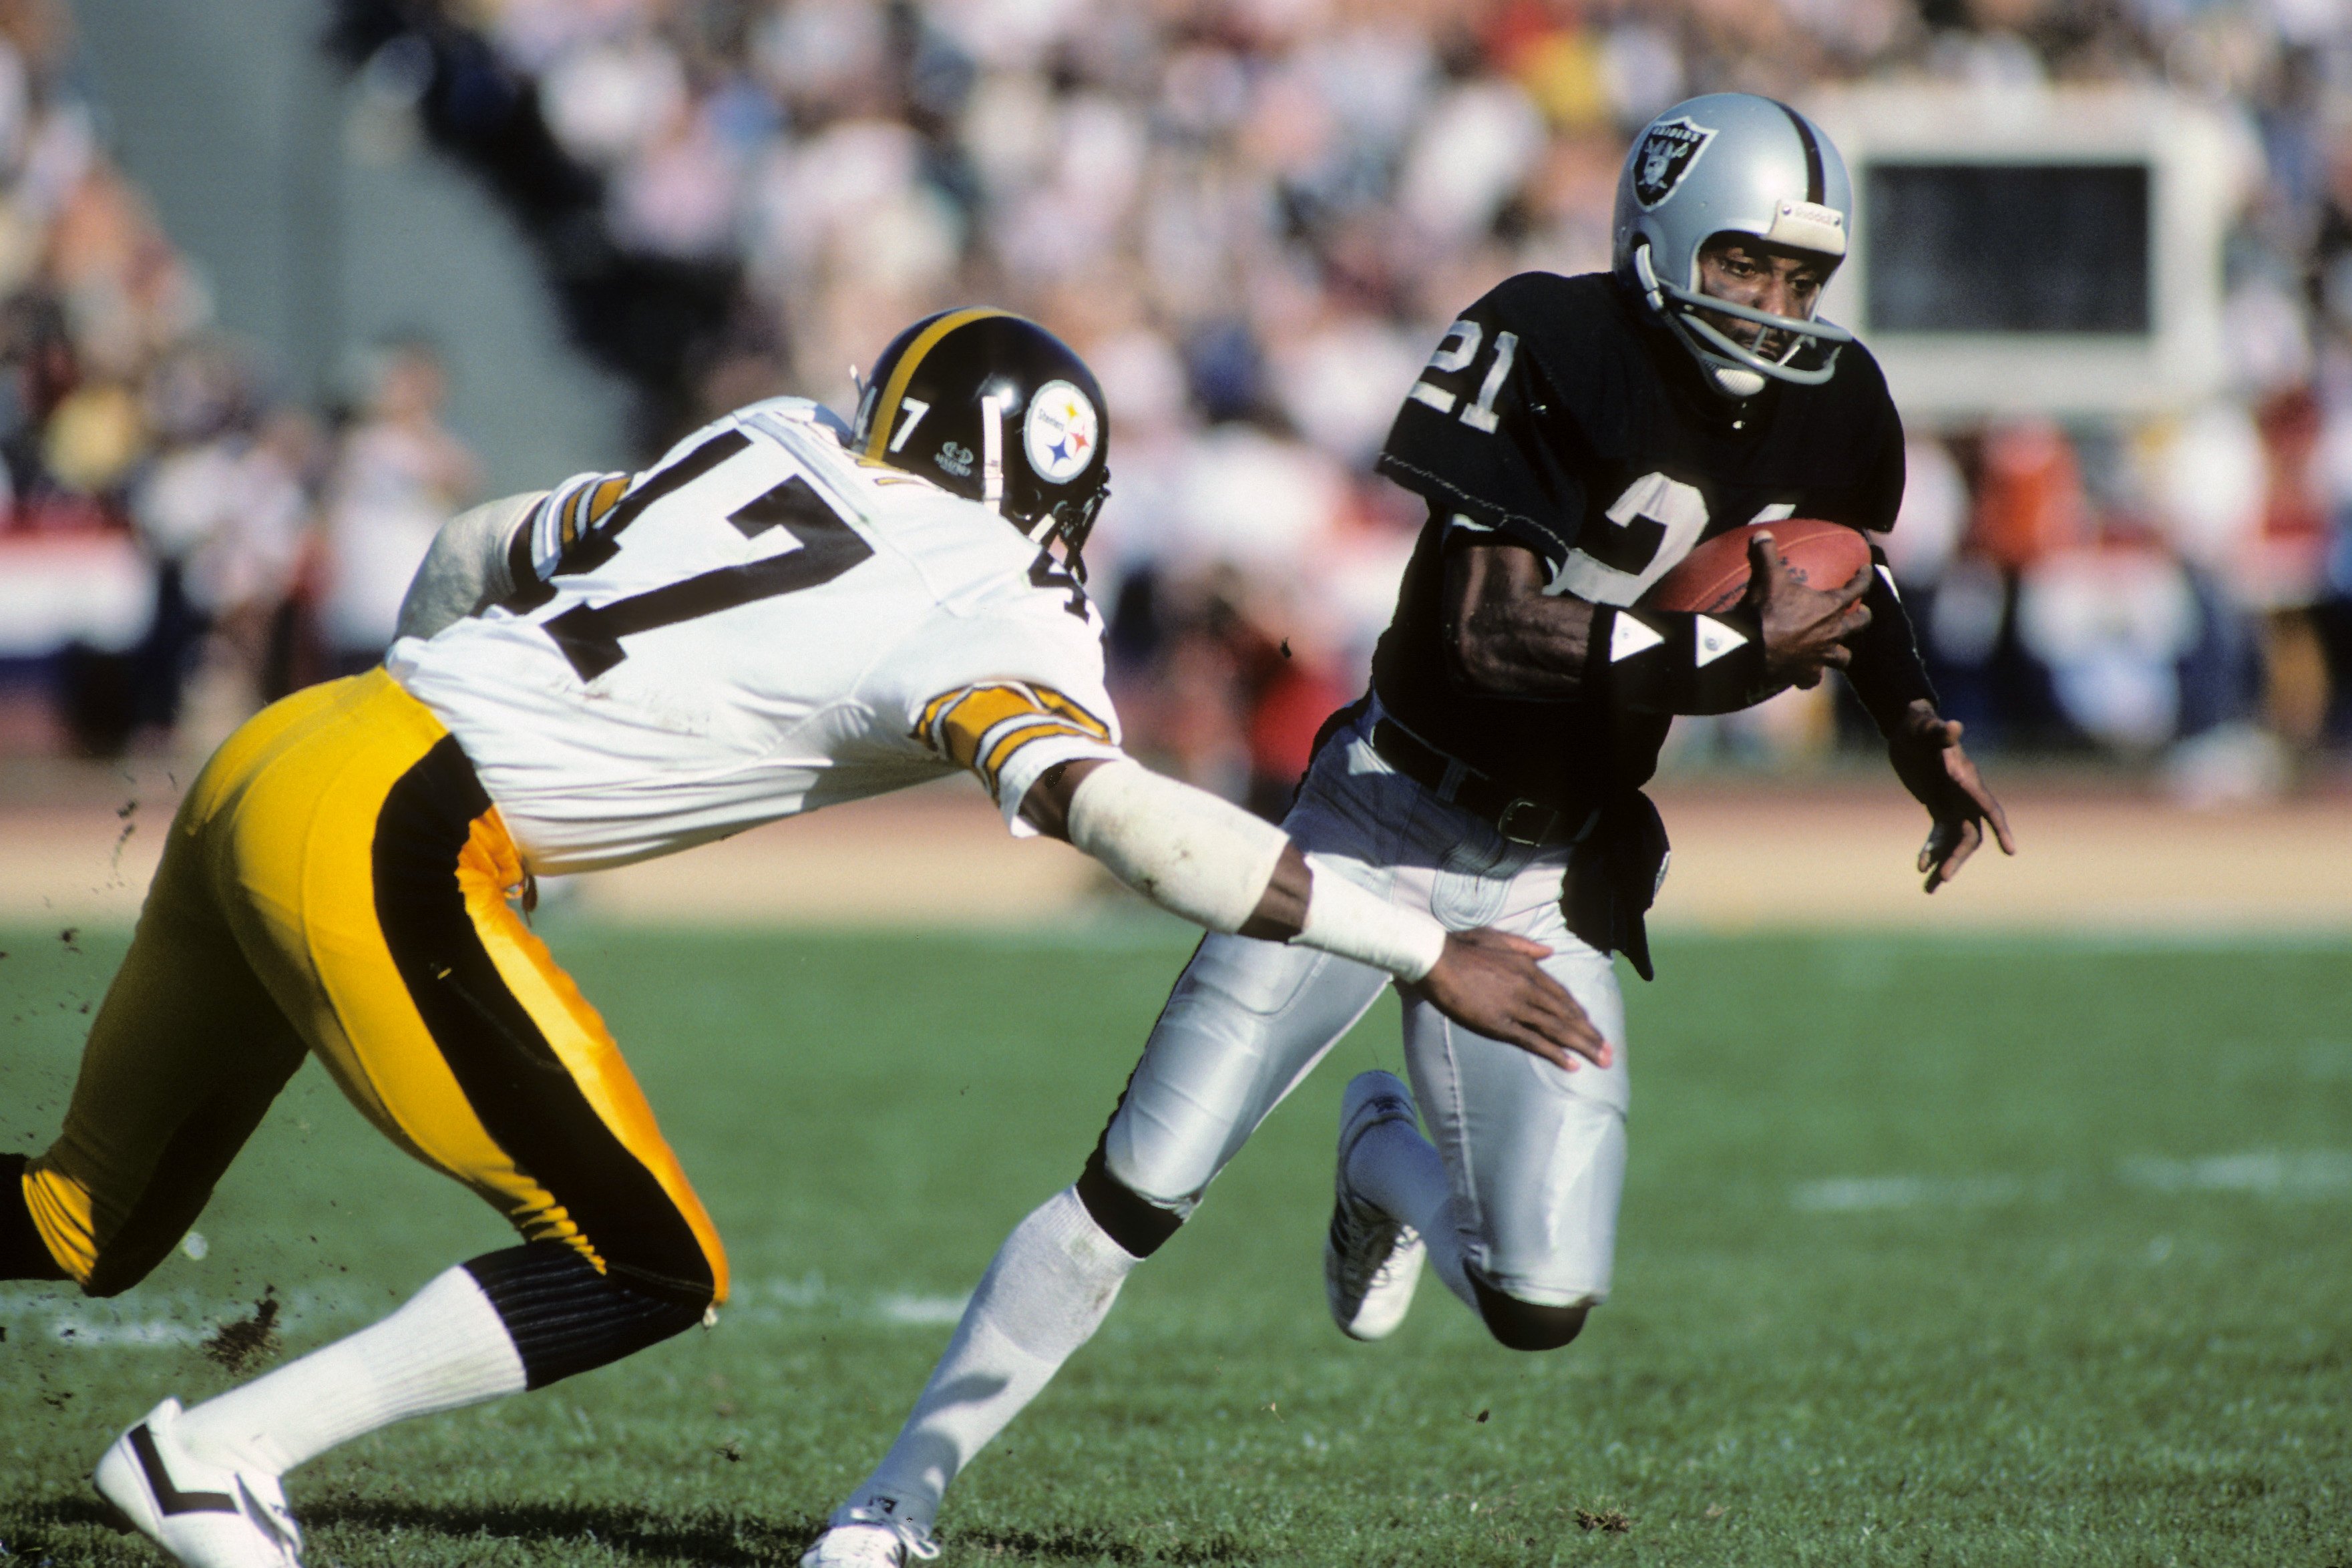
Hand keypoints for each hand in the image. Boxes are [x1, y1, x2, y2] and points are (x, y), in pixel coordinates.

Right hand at [1407, 928, 1613, 1071]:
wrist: (1436, 958)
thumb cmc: (1462, 946)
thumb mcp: (1498, 937)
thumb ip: (1525, 946)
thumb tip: (1548, 951)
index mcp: (1528, 968)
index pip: (1562, 996)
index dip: (1580, 1014)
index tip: (1592, 1027)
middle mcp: (1528, 988)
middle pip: (1567, 1015)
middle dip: (1591, 1035)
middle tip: (1609, 1052)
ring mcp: (1516, 1007)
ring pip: (1557, 1029)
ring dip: (1583, 1046)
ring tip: (1602, 1061)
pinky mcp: (1500, 1024)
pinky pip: (1533, 1041)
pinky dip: (1555, 1053)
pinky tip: (1571, 1065)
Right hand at [1747, 532, 1871, 692]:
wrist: (1752, 648)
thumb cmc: (1766, 611)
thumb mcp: (1767, 577)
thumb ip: (1767, 554)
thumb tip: (1762, 533)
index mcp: (1830, 607)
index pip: (1857, 589)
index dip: (1864, 578)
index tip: (1865, 571)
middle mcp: (1832, 632)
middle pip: (1859, 625)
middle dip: (1862, 617)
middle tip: (1859, 613)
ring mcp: (1821, 656)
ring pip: (1843, 657)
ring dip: (1840, 652)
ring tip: (1835, 648)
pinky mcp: (1805, 674)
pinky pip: (1812, 679)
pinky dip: (1810, 676)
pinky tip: (1804, 674)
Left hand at [1886, 701, 2015, 892]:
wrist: (1907, 729)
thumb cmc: (1918, 725)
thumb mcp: (1923, 727)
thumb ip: (1938, 731)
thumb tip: (1952, 726)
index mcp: (1966, 780)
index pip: (1988, 807)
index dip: (2000, 829)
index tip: (2011, 851)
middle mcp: (1965, 796)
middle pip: (1969, 835)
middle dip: (1958, 858)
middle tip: (1943, 879)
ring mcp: (1953, 803)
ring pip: (1956, 842)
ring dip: (1944, 864)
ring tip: (1929, 890)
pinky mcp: (1939, 807)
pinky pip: (1939, 836)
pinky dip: (1931, 851)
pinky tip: (1919, 867)